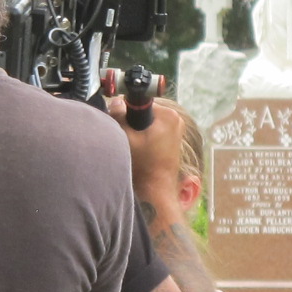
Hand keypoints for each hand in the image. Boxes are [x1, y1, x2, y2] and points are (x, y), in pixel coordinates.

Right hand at [107, 89, 186, 206]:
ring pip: (147, 122)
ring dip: (137, 130)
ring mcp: (175, 130)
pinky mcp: (172, 139)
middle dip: (132, 121)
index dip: (127, 111)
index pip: (140, 102)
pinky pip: (152, 130)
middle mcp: (175, 119)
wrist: (155, 190)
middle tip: (127, 138)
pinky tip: (140, 150)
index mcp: (168, 115)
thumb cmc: (144, 166)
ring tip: (134, 146)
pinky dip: (144, 137)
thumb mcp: (127, 137)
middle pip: (144, 111)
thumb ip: (119, 115)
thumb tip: (115, 101)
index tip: (122, 123)